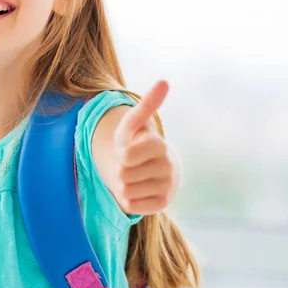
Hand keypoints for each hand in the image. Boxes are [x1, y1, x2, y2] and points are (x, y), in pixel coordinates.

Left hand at [113, 80, 178, 214]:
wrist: (150, 167)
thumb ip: (146, 105)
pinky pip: (132, 206)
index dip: (120, 154)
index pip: (124, 157)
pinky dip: (129, 199)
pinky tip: (139, 189)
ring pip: (125, 192)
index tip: (129, 150)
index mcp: (159, 145)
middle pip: (122, 175)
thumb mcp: (133, 123)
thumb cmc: (136, 142)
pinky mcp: (163, 204)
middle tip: (131, 164)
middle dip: (120, 170)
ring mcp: (168, 186)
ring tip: (134, 176)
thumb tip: (164, 81)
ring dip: (123, 185)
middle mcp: (168, 166)